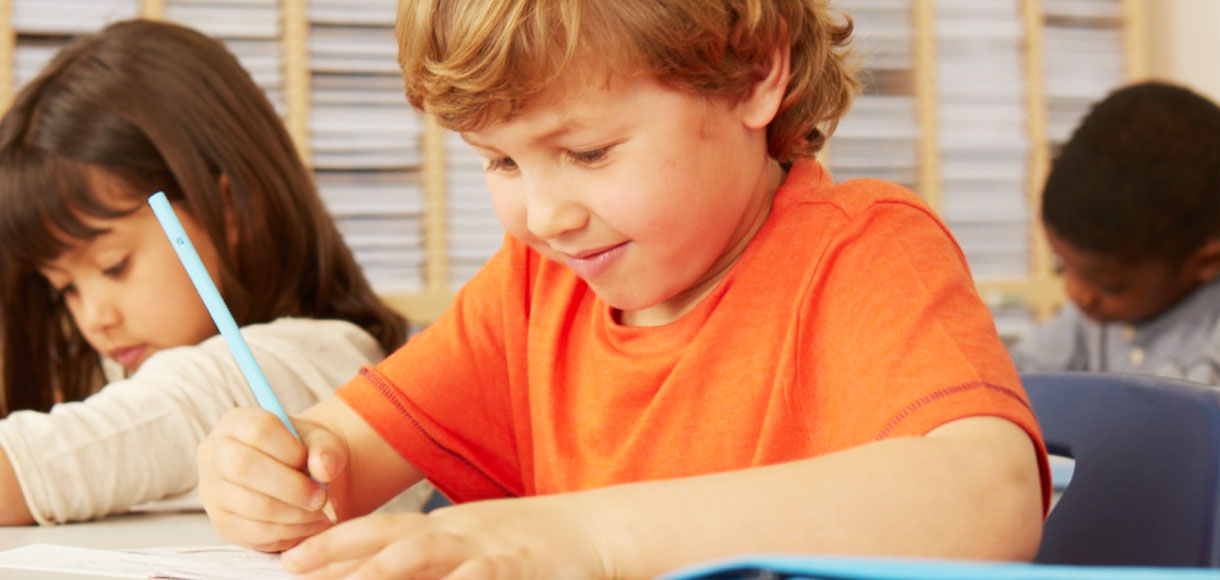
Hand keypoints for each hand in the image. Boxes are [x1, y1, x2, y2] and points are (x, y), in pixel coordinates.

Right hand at [196, 407, 343, 551]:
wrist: (295, 478)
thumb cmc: (304, 453)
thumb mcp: (320, 441)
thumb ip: (326, 449)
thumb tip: (324, 468)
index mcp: (237, 423)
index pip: (258, 430)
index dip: (291, 450)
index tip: (310, 463)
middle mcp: (215, 454)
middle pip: (245, 467)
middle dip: (292, 486)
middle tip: (321, 497)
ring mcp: (214, 491)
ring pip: (253, 504)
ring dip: (296, 512)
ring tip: (321, 510)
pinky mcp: (223, 524)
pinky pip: (256, 532)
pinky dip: (290, 530)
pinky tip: (309, 523)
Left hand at [280, 495, 608, 579]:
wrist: (595, 529)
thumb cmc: (529, 543)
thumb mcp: (475, 543)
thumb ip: (433, 560)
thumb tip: (381, 571)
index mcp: (445, 525)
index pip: (378, 531)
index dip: (333, 544)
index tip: (291, 561)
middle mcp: (457, 531)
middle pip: (388, 538)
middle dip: (339, 553)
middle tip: (295, 569)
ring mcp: (486, 548)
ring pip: (424, 554)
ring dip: (382, 568)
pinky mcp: (516, 567)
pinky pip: (480, 578)